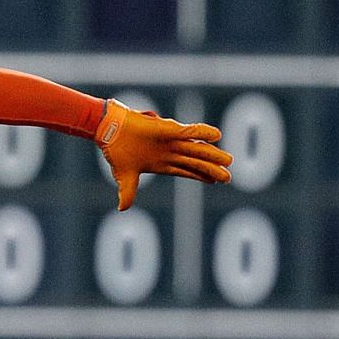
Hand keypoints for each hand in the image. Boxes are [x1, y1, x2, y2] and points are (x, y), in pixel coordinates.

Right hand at [96, 99, 232, 209]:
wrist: (109, 132)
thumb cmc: (117, 151)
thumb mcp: (125, 176)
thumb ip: (128, 192)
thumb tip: (122, 208)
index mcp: (162, 163)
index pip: (187, 171)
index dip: (201, 176)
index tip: (215, 181)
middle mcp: (170, 152)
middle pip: (196, 162)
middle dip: (212, 170)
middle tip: (228, 177)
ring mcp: (171, 140)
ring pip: (197, 149)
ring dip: (213, 155)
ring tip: (229, 161)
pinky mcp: (169, 130)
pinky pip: (190, 131)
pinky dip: (203, 132)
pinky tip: (217, 135)